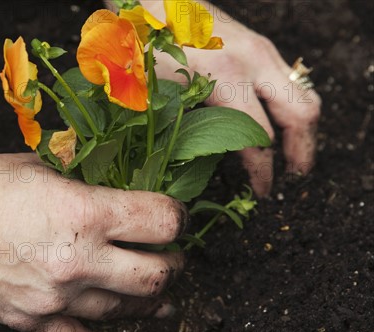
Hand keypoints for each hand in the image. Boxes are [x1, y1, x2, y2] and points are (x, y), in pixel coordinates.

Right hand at [0, 137, 186, 331]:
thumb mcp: (39, 167)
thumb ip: (82, 181)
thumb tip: (112, 190)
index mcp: (84, 213)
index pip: (161, 221)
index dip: (179, 217)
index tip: (176, 217)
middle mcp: (79, 259)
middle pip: (156, 275)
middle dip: (173, 264)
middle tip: (171, 256)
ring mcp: (57, 297)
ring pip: (126, 310)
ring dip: (149, 302)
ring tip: (157, 296)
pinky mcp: (32, 320)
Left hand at [142, 0, 321, 196]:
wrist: (157, 4)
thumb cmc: (150, 47)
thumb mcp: (162, 93)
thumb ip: (188, 125)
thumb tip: (206, 162)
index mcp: (227, 78)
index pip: (260, 138)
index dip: (264, 171)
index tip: (262, 190)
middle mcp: (255, 62)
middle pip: (302, 114)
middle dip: (302, 150)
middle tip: (294, 175)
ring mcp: (263, 51)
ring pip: (304, 95)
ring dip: (302, 129)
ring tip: (292, 155)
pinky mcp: (261, 46)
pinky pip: (291, 82)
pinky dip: (291, 108)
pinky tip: (277, 124)